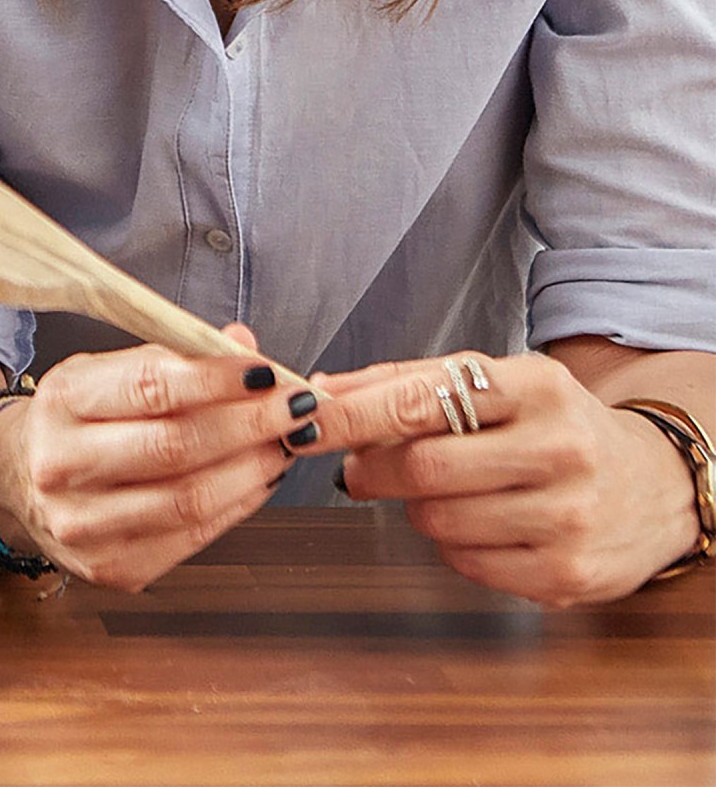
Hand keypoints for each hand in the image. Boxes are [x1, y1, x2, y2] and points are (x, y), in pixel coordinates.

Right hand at [0, 325, 318, 591]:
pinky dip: (237, 506)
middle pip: (176, 447)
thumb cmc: (75, 416)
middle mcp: (64, 465)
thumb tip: (243, 343)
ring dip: (252, 470)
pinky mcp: (111, 568)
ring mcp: (85, 525)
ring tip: (283, 444)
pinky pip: (192, 538)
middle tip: (295, 408)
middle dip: (249, 425)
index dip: (215, 380)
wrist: (17, 477)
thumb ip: (174, 356)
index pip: (150, 388)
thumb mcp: (107, 369)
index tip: (265, 371)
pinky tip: (258, 480)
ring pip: (189, 500)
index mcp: (64, 401)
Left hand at [298, 351, 696, 605]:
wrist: (653, 485)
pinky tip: (479, 524)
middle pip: (423, 468)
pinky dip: (452, 546)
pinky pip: (467, 565)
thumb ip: (405, 382)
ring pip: (438, 520)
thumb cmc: (550, 425)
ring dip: (416, 509)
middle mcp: (558, 449)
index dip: (351, 415)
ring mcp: (568, 518)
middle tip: (361, 469)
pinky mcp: (568, 576)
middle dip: (373, 470)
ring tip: (442, 492)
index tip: (305, 421)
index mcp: (533, 386)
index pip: (421, 400)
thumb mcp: (492, 382)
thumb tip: (324, 390)